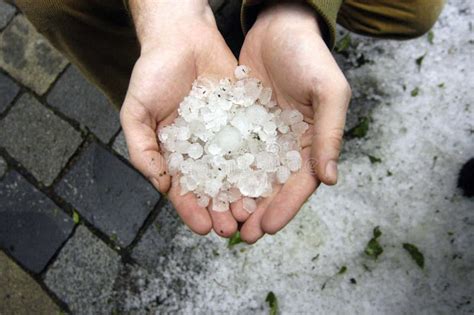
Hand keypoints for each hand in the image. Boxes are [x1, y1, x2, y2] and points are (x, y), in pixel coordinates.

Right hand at [121, 0, 237, 236]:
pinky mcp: (243, 118)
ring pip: (235, 170)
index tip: (203, 228)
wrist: (183, 37)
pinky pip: (251, 142)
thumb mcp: (137, 111)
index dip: (192, 210)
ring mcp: (223, 135)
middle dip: (221, 209)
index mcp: (174, 153)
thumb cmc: (153, 73)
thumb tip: (160, 185)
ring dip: (242, 194)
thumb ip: (142, 149)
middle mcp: (201, 149)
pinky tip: (267, 179)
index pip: (183, 189)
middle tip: (233, 228)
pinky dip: (258, 162)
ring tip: (252, 213)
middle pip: (213, 186)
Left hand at [236, 1, 350, 242]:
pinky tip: (210, 186)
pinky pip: (233, 151)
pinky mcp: (244, 123)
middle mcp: (289, 144)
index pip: (301, 183)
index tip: (267, 228)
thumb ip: (329, 134)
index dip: (285, 208)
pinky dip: (224, 171)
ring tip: (223, 218)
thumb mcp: (328, 92)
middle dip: (259, 212)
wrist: (279, 26)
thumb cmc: (309, 56)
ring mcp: (265, 135)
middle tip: (241, 234)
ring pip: (252, 174)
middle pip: (274, 186)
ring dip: (239, 198)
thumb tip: (330, 179)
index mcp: (313, 141)